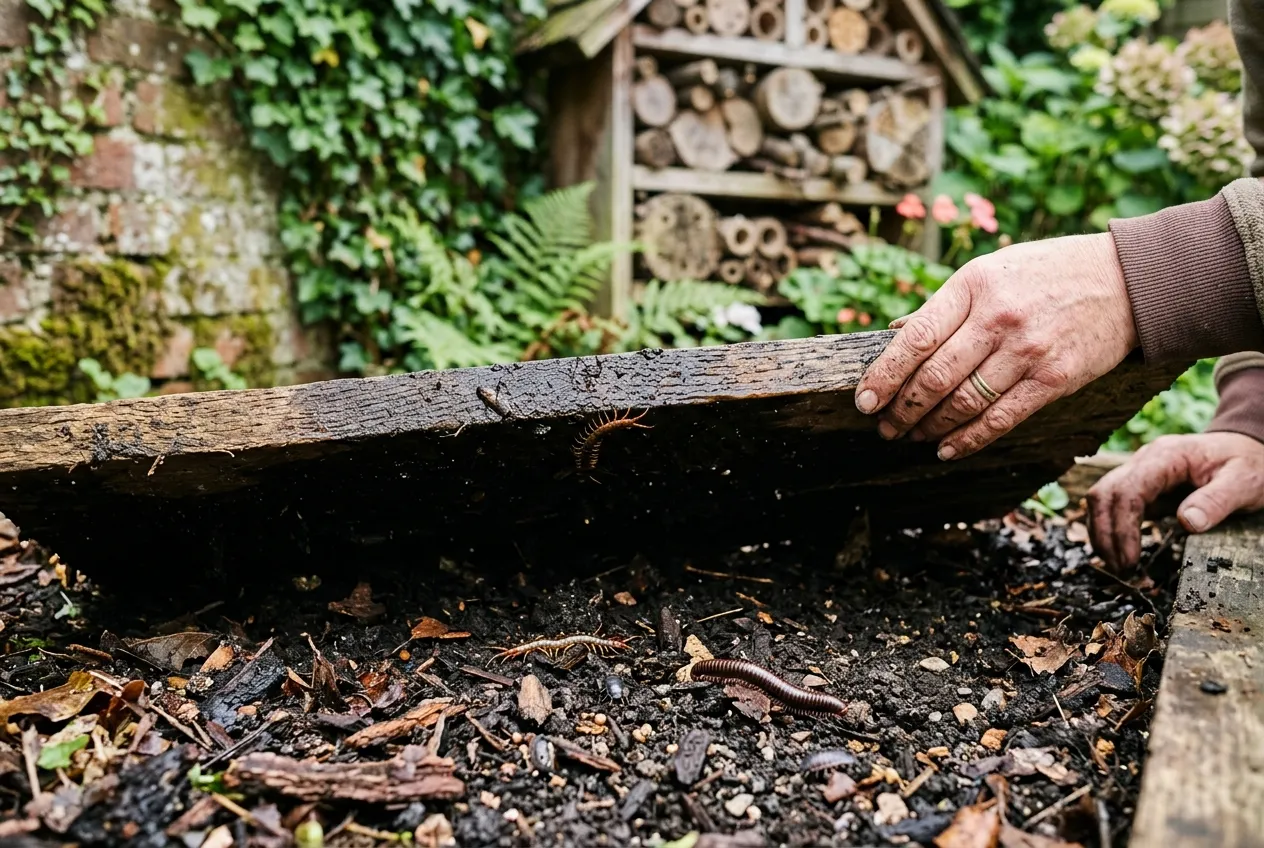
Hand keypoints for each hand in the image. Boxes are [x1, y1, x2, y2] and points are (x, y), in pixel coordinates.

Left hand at [854, 233, 1138, 459]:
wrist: (1129, 279)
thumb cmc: (1047, 274)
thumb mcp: (990, 271)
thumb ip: (944, 306)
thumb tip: (894, 334)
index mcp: (973, 285)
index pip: (914, 339)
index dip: (883, 376)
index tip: (863, 401)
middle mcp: (997, 318)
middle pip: (934, 377)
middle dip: (901, 409)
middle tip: (884, 427)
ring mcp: (1027, 351)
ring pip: (963, 402)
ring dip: (930, 427)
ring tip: (910, 437)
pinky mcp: (1054, 379)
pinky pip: (1001, 419)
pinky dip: (968, 439)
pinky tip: (946, 448)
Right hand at [1087, 432, 1263, 568]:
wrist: (1247, 449)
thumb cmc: (1247, 464)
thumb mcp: (1243, 482)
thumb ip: (1216, 501)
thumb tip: (1186, 523)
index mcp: (1167, 456)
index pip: (1128, 490)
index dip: (1123, 527)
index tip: (1130, 560)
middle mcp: (1144, 461)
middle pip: (1104, 493)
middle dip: (1105, 534)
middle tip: (1120, 569)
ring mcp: (1139, 472)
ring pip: (1102, 499)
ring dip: (1102, 533)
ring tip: (1117, 565)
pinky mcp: (1140, 486)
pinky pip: (1114, 505)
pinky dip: (1111, 529)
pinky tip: (1118, 551)